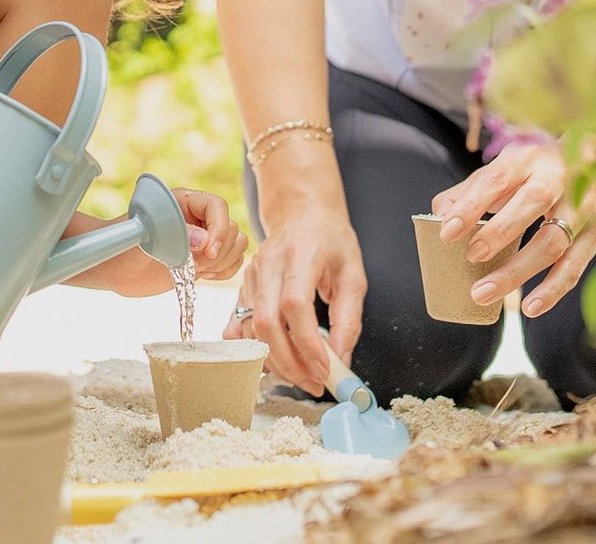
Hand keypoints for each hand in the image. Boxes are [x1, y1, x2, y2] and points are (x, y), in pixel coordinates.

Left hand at [82, 189, 247, 297]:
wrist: (116, 268)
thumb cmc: (125, 246)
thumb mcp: (145, 237)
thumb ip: (173, 235)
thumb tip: (203, 241)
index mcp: (185, 201)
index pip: (217, 206)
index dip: (219, 228)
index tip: (207, 251)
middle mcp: (199, 217)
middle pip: (232, 227)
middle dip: (219, 250)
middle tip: (196, 264)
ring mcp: (204, 239)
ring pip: (237, 244)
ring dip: (224, 261)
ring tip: (198, 269)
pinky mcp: (205, 259)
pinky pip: (232, 261)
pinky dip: (225, 271)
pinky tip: (204, 275)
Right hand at [222, 208, 366, 396]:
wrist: (301, 212)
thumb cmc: (331, 240)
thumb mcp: (353, 274)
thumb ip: (349, 318)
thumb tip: (341, 360)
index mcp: (300, 254)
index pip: (294, 305)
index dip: (307, 343)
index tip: (325, 370)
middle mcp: (269, 263)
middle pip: (265, 322)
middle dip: (289, 362)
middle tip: (315, 382)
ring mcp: (251, 274)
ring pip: (250, 329)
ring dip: (275, 361)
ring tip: (303, 374)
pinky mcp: (242, 285)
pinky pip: (241, 326)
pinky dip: (257, 349)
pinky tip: (278, 359)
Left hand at [432, 141, 595, 319]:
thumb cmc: (538, 171)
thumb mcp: (506, 169)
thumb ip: (471, 191)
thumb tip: (440, 215)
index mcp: (527, 159)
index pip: (496, 180)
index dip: (471, 206)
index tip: (446, 231)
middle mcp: (558, 178)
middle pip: (531, 204)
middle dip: (499, 233)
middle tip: (470, 257)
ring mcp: (582, 207)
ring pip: (553, 242)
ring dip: (518, 271)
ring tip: (484, 292)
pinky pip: (575, 266)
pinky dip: (552, 289)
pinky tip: (529, 307)